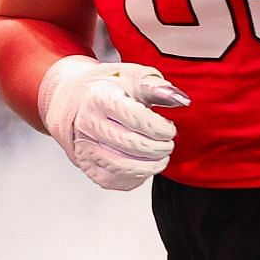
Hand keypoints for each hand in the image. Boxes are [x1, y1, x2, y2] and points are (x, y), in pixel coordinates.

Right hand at [38, 55, 189, 190]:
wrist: (78, 102)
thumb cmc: (110, 89)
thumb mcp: (134, 78)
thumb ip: (159, 88)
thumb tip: (182, 100)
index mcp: (99, 99)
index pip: (136, 119)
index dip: (161, 128)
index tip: (169, 128)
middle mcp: (88, 124)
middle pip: (132, 145)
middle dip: (160, 147)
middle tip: (167, 143)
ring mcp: (85, 148)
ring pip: (125, 167)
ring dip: (151, 165)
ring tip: (159, 155)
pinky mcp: (88, 167)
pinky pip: (117, 180)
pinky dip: (137, 176)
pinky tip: (143, 163)